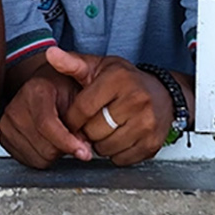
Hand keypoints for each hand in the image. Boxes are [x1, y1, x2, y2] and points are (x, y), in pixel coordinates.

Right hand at [0, 59, 91, 167]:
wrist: (43, 85)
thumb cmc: (62, 89)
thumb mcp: (79, 96)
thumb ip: (82, 120)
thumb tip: (83, 150)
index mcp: (35, 91)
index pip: (47, 124)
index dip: (67, 142)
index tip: (84, 152)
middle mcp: (16, 107)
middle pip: (44, 146)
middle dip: (65, 148)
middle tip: (73, 137)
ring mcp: (6, 123)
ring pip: (38, 158)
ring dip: (55, 153)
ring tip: (60, 137)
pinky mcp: (3, 138)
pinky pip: (28, 161)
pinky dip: (43, 157)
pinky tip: (47, 142)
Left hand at [52, 47, 173, 166]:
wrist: (164, 94)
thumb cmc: (125, 81)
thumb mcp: (98, 67)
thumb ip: (72, 63)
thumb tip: (50, 54)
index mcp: (118, 79)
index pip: (82, 109)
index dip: (72, 119)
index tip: (74, 118)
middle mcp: (136, 100)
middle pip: (93, 131)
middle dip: (88, 130)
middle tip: (96, 120)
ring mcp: (147, 123)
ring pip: (105, 148)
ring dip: (100, 143)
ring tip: (108, 128)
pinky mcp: (152, 143)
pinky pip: (120, 159)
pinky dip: (115, 153)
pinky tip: (120, 137)